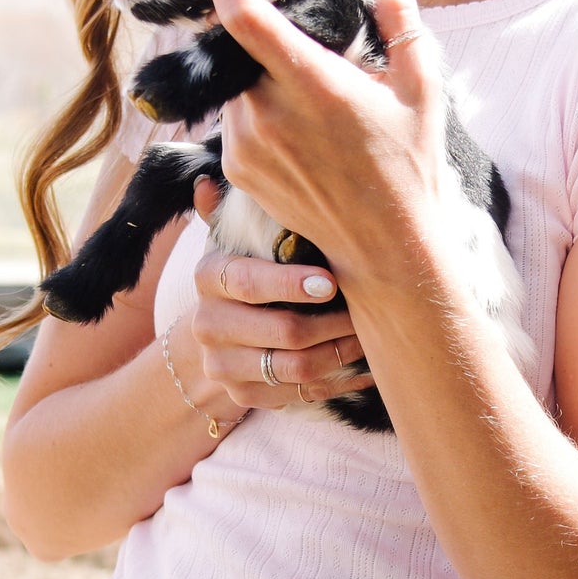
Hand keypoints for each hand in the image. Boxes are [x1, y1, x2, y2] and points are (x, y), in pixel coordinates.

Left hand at [184, 0, 449, 290]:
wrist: (385, 250)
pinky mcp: (235, 171)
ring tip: (316, 113)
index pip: (243, 13)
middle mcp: (266, 113)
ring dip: (263, 79)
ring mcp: (244, 145)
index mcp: (310, 83)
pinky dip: (259, 113)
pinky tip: (303, 140)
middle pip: (242, 47)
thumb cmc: (410, 168)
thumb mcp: (423, 91)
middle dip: (264, 37)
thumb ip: (404, 28)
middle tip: (311, 60)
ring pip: (237, 85)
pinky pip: (236, 120)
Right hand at [191, 177, 373, 412]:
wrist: (220, 330)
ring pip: (297, 368)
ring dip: (343, 352)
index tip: (332, 282)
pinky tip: (365, 364)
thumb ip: (231, 212)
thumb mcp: (237, 238)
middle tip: (371, 309)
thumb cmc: (247, 271)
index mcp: (208, 277)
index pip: (248, 282)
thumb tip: (205, 183)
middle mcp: (208, 325)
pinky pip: (302, 393)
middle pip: (283, 331)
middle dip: (335, 322)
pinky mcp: (243, 395)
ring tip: (372, 334)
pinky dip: (339, 380)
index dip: (291, 283)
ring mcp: (223, 365)